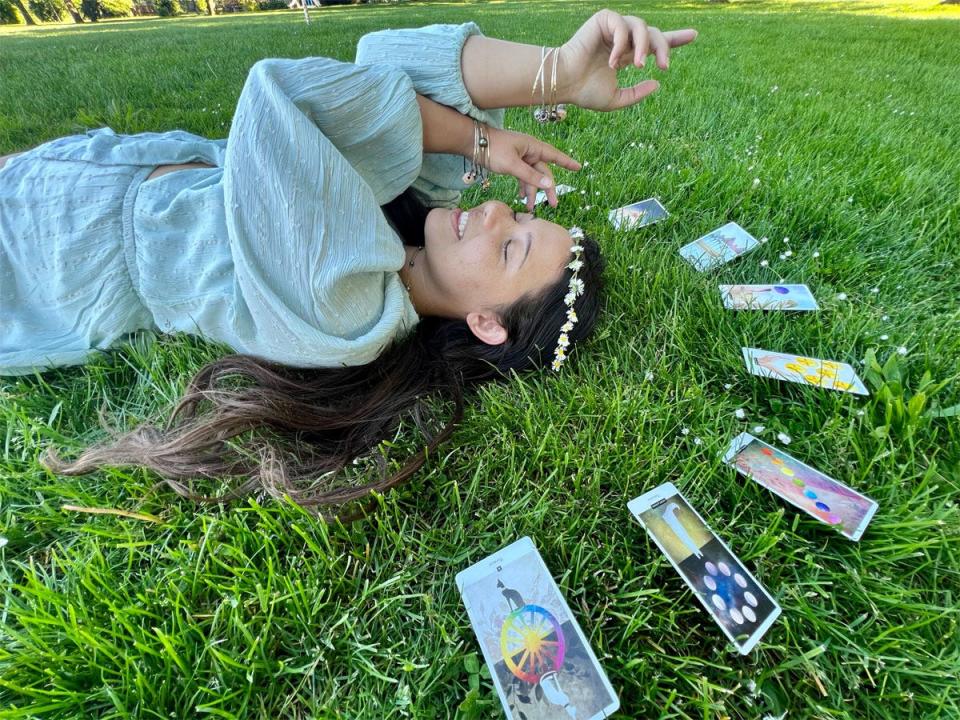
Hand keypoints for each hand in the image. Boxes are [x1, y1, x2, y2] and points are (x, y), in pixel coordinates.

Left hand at [483, 126, 580, 210]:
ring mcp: (521, 157)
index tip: (578, 167)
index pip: (554, 155)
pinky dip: (523, 186)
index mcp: (532, 146)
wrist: (473, 143)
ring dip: (532, 191)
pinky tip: (522, 197)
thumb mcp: (512, 164)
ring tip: (531, 207)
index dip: (566, 162)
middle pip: (543, 171)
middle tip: (552, 205)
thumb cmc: (493, 149)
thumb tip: (549, 183)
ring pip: (532, 176)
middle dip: (547, 189)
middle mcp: (529, 151)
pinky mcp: (513, 162)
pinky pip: (523, 176)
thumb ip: (530, 175)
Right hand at [557, 9, 697, 111]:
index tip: (693, 35)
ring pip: (642, 27)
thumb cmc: (584, 92)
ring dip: (644, 47)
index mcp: (628, 54)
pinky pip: (622, 26)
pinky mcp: (604, 20)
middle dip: (664, 47)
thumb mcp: (616, 99)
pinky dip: (621, 43)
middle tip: (665, 65)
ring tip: (638, 66)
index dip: (674, 40)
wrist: (564, 82)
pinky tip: (613, 61)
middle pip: (655, 34)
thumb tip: (657, 83)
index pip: (655, 44)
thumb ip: (637, 94)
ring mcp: (614, 28)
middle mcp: (623, 39)